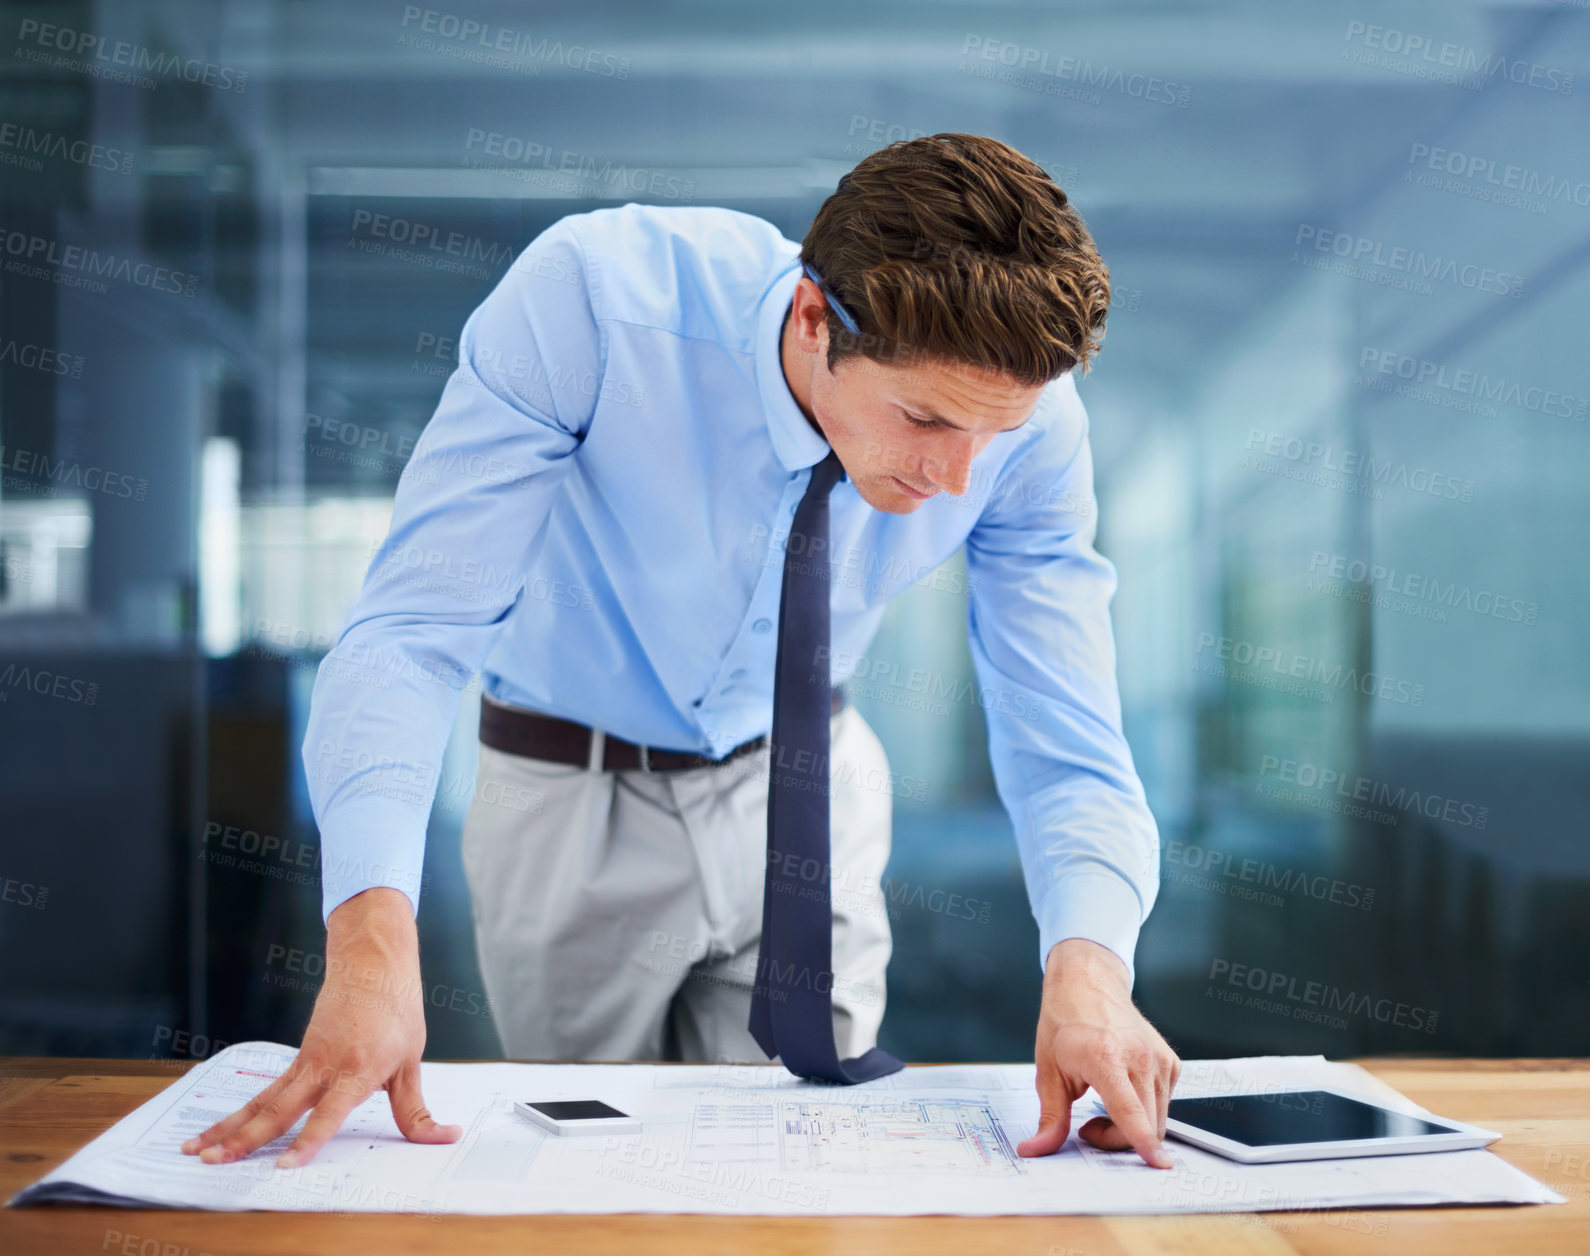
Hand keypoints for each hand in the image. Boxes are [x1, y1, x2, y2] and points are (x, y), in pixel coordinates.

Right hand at [180, 887, 462, 1167]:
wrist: (373, 961)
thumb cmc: (396, 1008)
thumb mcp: (411, 1062)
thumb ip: (416, 1109)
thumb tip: (444, 1137)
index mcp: (357, 1069)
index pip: (328, 1114)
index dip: (307, 1141)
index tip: (284, 1166)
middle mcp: (325, 1067)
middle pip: (278, 1110)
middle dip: (244, 1139)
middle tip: (213, 1161)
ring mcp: (307, 1061)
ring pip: (263, 1101)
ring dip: (229, 1127)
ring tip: (196, 1148)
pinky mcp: (299, 1057)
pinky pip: (268, 1090)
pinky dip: (243, 1111)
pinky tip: (219, 1129)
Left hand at [1016, 937, 1180, 1168]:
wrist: (1088, 983)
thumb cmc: (1066, 1021)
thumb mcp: (1048, 1071)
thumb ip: (1049, 1117)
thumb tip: (1035, 1149)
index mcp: (1106, 1058)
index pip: (1131, 1111)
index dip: (1143, 1142)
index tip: (1158, 1164)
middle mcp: (1139, 1058)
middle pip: (1146, 1124)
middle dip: (1118, 1140)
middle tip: (1089, 1127)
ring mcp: (1158, 1059)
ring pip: (1159, 1118)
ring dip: (1132, 1128)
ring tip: (1101, 1108)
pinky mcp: (1170, 1061)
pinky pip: (1164, 1102)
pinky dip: (1146, 1110)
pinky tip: (1122, 1094)